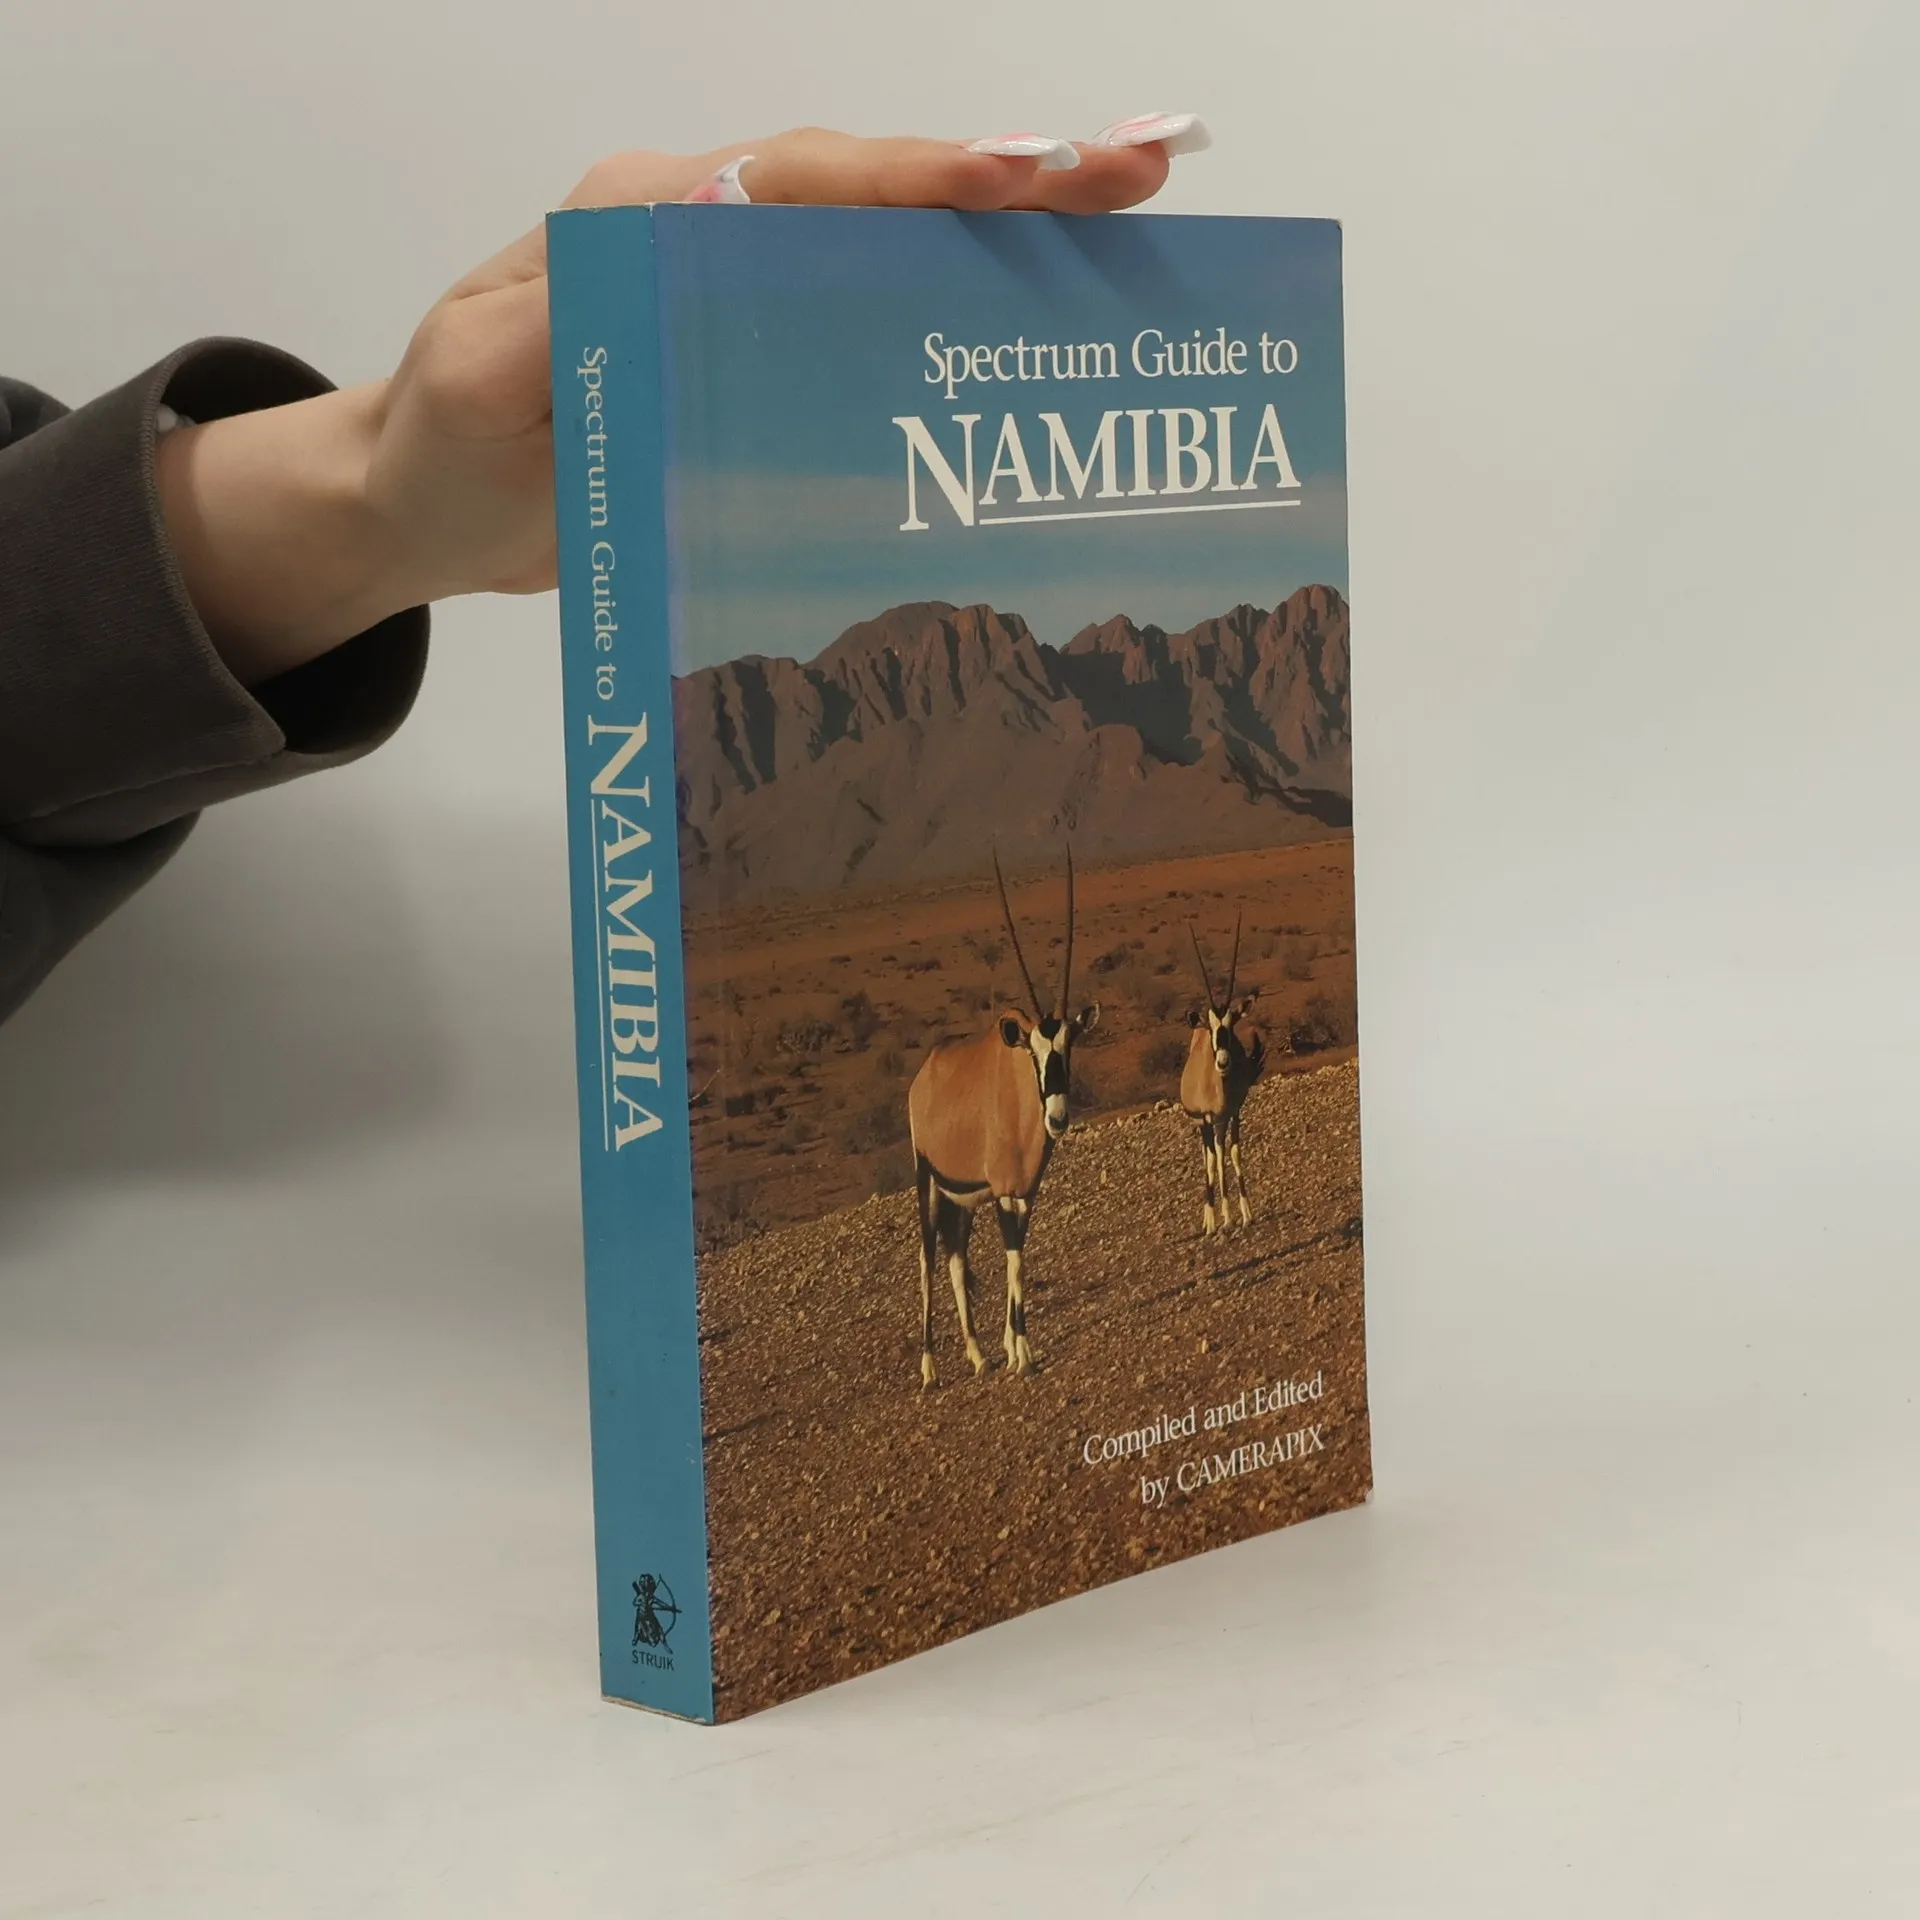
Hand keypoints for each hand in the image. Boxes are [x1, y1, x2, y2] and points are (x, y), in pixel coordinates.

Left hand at [158, 121, 1201, 685]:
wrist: (423, 502)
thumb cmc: (444, 444)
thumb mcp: (484, 382)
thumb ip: (571, 319)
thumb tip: (695, 247)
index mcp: (647, 218)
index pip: (804, 179)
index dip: (921, 177)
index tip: (1029, 172)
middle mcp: (708, 235)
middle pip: (876, 191)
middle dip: (1010, 177)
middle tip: (1142, 170)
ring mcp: (738, 294)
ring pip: (891, 248)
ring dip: (1009, 237)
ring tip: (1130, 228)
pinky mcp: (755, 356)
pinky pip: (870, 319)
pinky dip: (959, 312)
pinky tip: (1040, 333)